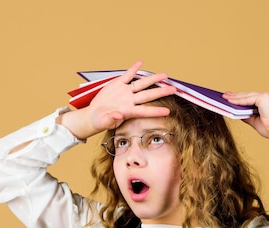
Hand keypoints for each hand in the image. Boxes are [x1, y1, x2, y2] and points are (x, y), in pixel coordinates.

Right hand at [60, 61, 176, 139]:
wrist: (94, 114)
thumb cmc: (101, 121)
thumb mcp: (104, 122)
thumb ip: (111, 119)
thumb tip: (118, 116)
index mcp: (128, 111)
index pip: (145, 111)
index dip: (156, 111)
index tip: (168, 112)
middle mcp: (129, 101)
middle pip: (148, 95)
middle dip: (161, 92)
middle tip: (173, 89)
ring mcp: (124, 92)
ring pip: (141, 84)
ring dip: (152, 79)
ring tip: (164, 76)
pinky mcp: (117, 85)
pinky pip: (127, 76)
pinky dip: (133, 70)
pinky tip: (140, 64)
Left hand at [222, 91, 268, 138]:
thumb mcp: (256, 121)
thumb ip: (248, 116)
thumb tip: (238, 113)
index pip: (254, 98)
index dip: (243, 97)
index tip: (233, 97)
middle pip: (250, 95)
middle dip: (237, 95)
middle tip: (226, 95)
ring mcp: (268, 95)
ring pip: (248, 95)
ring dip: (235, 97)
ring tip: (225, 97)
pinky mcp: (265, 97)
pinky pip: (248, 98)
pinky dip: (238, 100)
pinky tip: (230, 101)